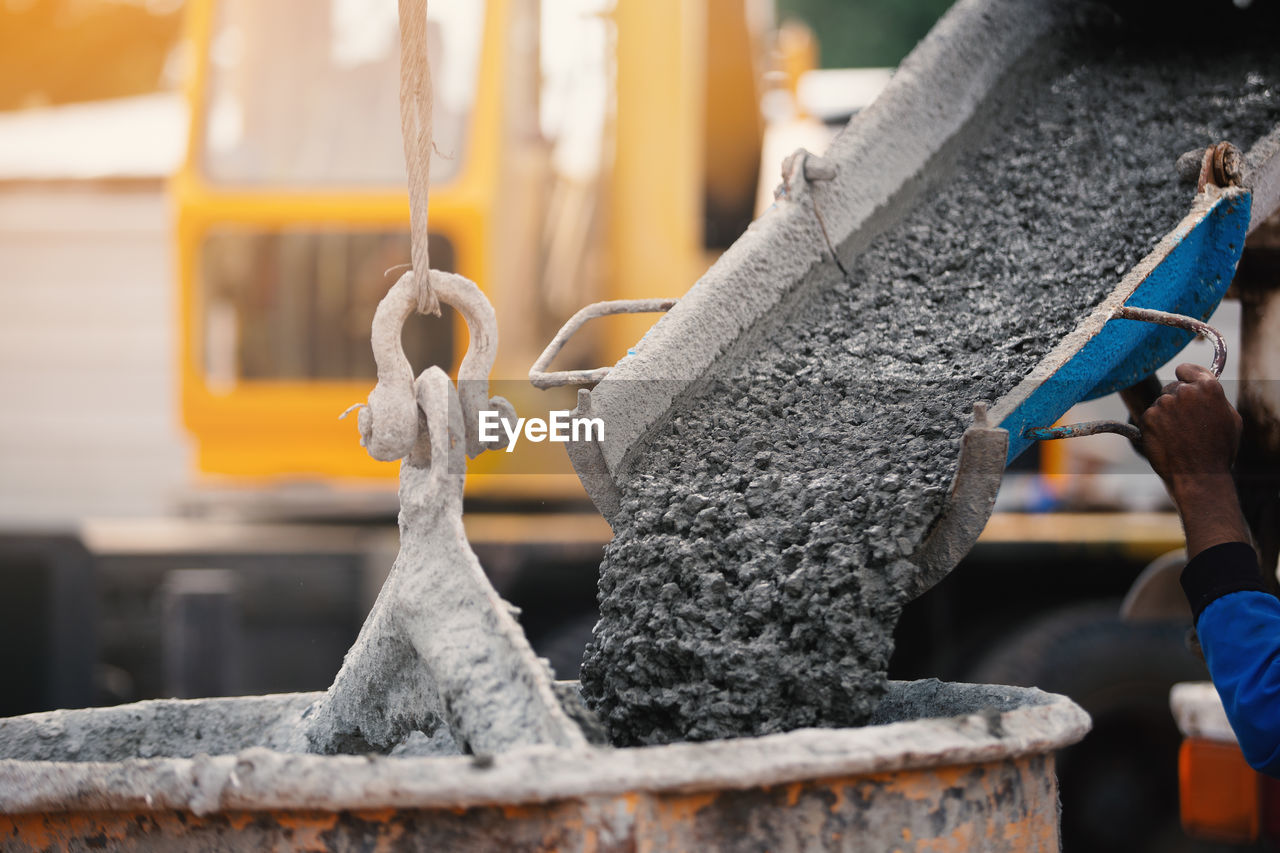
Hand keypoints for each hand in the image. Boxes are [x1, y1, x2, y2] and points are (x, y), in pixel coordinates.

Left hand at [1138, 363, 1248, 558]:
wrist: (1198, 475)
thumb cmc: (1218, 450)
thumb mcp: (1230, 419)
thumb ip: (1215, 397)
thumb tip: (1204, 384)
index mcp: (1208, 388)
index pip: (1186, 369)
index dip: (1184, 376)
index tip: (1181, 379)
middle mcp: (1185, 392)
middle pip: (1173, 388)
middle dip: (1176, 401)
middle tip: (1186, 423)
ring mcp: (1165, 404)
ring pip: (1161, 403)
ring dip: (1166, 415)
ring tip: (1179, 436)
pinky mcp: (1148, 417)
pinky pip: (1149, 416)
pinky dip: (1154, 426)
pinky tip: (1167, 440)